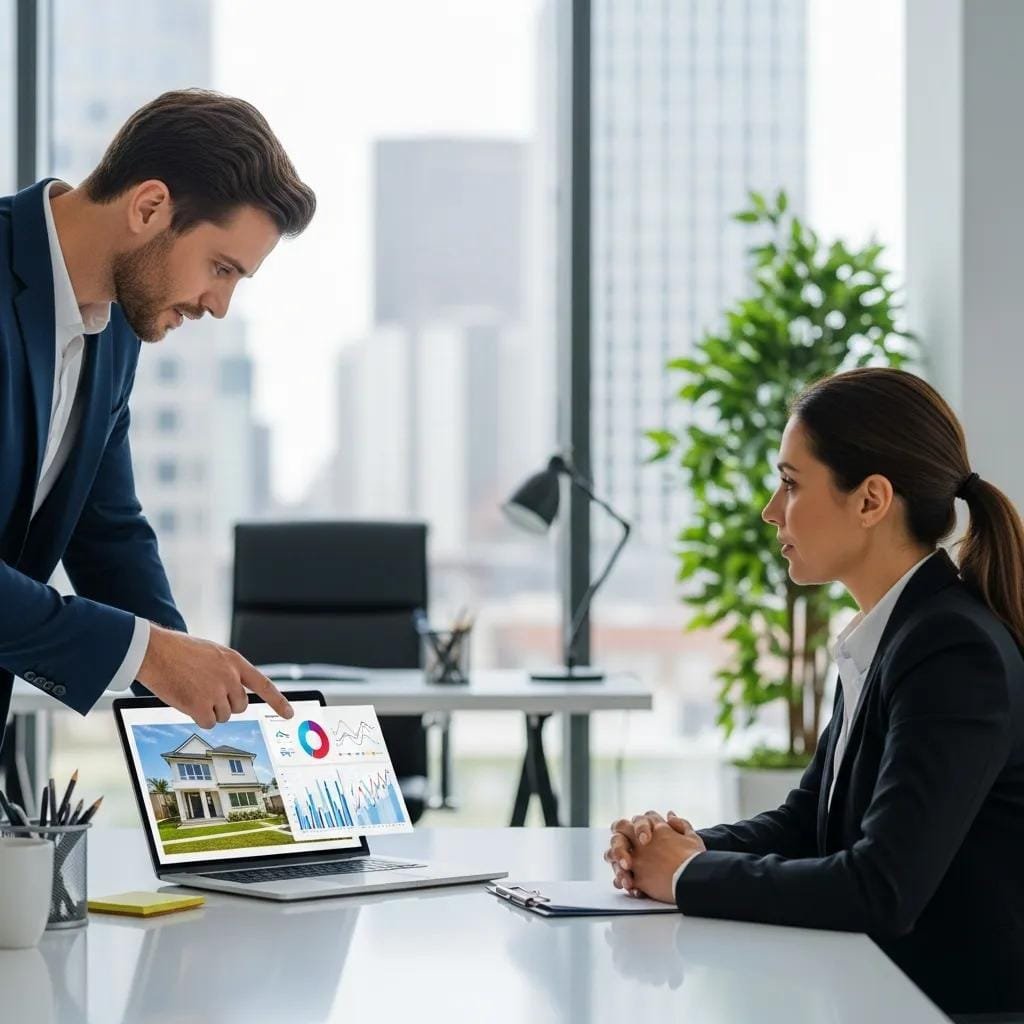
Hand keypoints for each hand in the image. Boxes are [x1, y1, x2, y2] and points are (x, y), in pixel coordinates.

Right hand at [137, 624, 293, 728]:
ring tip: (193, 691)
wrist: (155, 651)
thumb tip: (238, 692)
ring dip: (210, 710)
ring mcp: (217, 692)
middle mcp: (230, 677)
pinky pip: (208, 723)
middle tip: (205, 693)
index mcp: (235, 662)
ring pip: (224, 715)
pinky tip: (188, 702)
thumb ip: (228, 670)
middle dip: (226, 704)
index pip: (263, 685)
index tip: (289, 714)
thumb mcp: (213, 653)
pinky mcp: (201, 706)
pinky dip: (199, 718)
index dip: (278, 701)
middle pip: (240, 705)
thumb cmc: (180, 651)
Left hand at [604, 810, 705, 902]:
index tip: (643, 834)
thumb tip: (670, 815)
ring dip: (615, 858)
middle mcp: (643, 841)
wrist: (693, 879)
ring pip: (613, 852)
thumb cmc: (695, 859)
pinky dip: (625, 881)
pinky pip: (624, 878)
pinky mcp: (638, 877)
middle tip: (622, 842)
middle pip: (621, 827)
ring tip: (623, 867)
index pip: (643, 818)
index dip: (641, 825)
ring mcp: (637, 859)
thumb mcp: (693, 837)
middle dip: (619, 832)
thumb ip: (681, 824)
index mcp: (657, 829)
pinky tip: (630, 886)